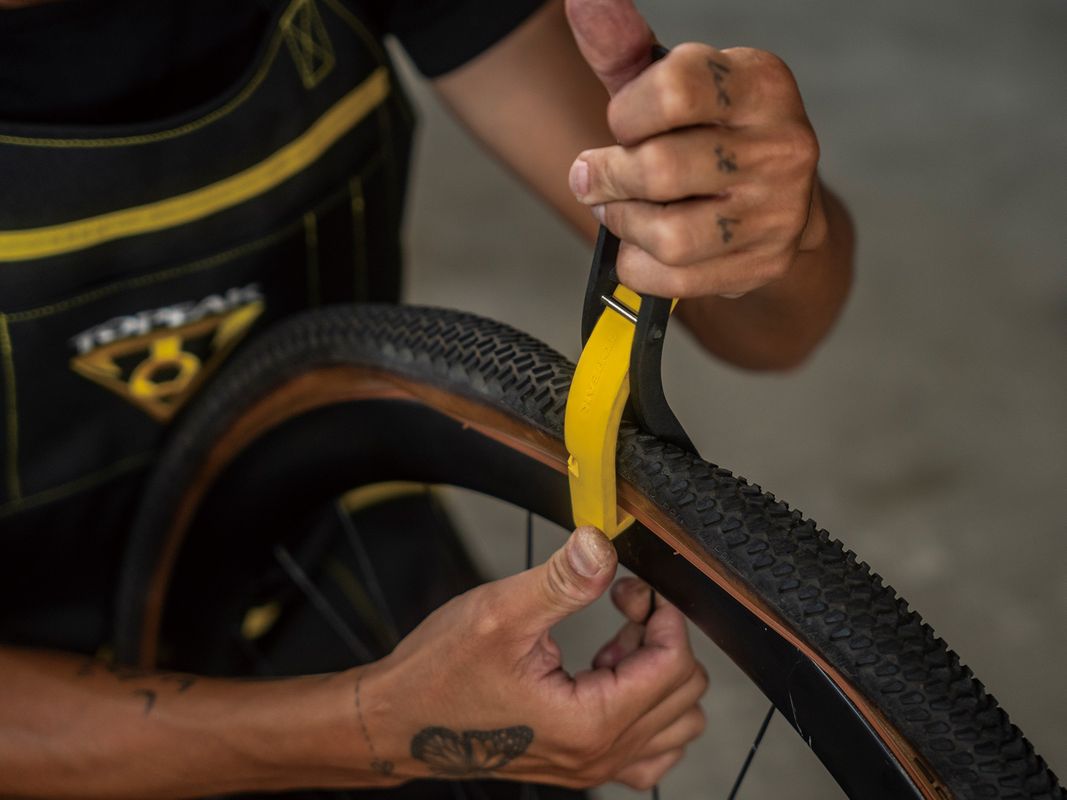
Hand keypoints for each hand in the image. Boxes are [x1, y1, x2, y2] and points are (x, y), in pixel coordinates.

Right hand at [359, 527, 707, 789]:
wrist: (398, 721)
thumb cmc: (439, 673)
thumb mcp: (499, 613)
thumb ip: (562, 581)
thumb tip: (603, 545)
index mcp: (590, 722)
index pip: (675, 668)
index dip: (664, 616)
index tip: (629, 587)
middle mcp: (600, 755)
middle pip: (684, 695)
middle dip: (660, 638)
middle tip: (617, 604)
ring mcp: (592, 767)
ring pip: (675, 724)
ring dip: (655, 673)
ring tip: (610, 643)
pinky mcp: (580, 764)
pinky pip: (648, 752)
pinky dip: (645, 711)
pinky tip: (604, 678)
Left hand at [566, 0, 827, 298]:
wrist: (778, 204)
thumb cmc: (707, 134)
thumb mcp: (672, 83)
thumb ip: (625, 48)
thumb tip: (582, 2)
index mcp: (761, 84)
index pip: (674, 89)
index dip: (626, 113)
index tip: (623, 124)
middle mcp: (782, 147)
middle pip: (659, 169)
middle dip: (607, 176)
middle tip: (592, 176)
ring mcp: (777, 212)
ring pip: (666, 235)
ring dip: (622, 223)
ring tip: (619, 208)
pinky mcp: (762, 264)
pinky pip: (671, 278)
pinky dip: (638, 264)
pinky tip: (642, 244)